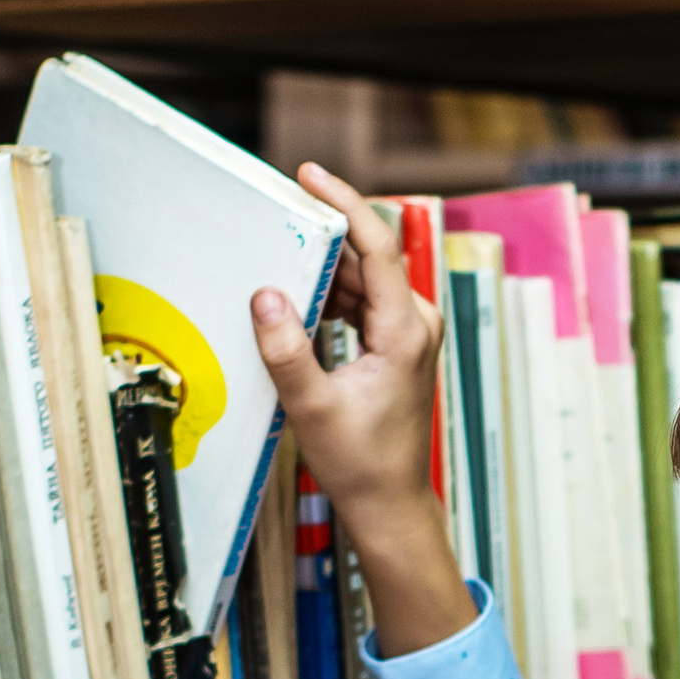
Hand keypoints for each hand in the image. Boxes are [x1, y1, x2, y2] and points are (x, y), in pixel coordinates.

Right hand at [255, 166, 471, 654]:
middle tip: (270, 213)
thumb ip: (286, 350)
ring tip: (272, 254)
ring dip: (320, 267)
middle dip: (319, 234)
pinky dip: (328, 294)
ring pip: (360, 280)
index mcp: (404, 331)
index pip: (377, 247)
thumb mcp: (312, 408)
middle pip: (365, 258)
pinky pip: (360, 301)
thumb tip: (265, 294)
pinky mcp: (395, 343)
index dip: (343, 203)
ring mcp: (408, 332)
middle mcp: (414, 323)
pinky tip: (293, 298)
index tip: (309, 175)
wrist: (389, 503)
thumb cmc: (359, 462)